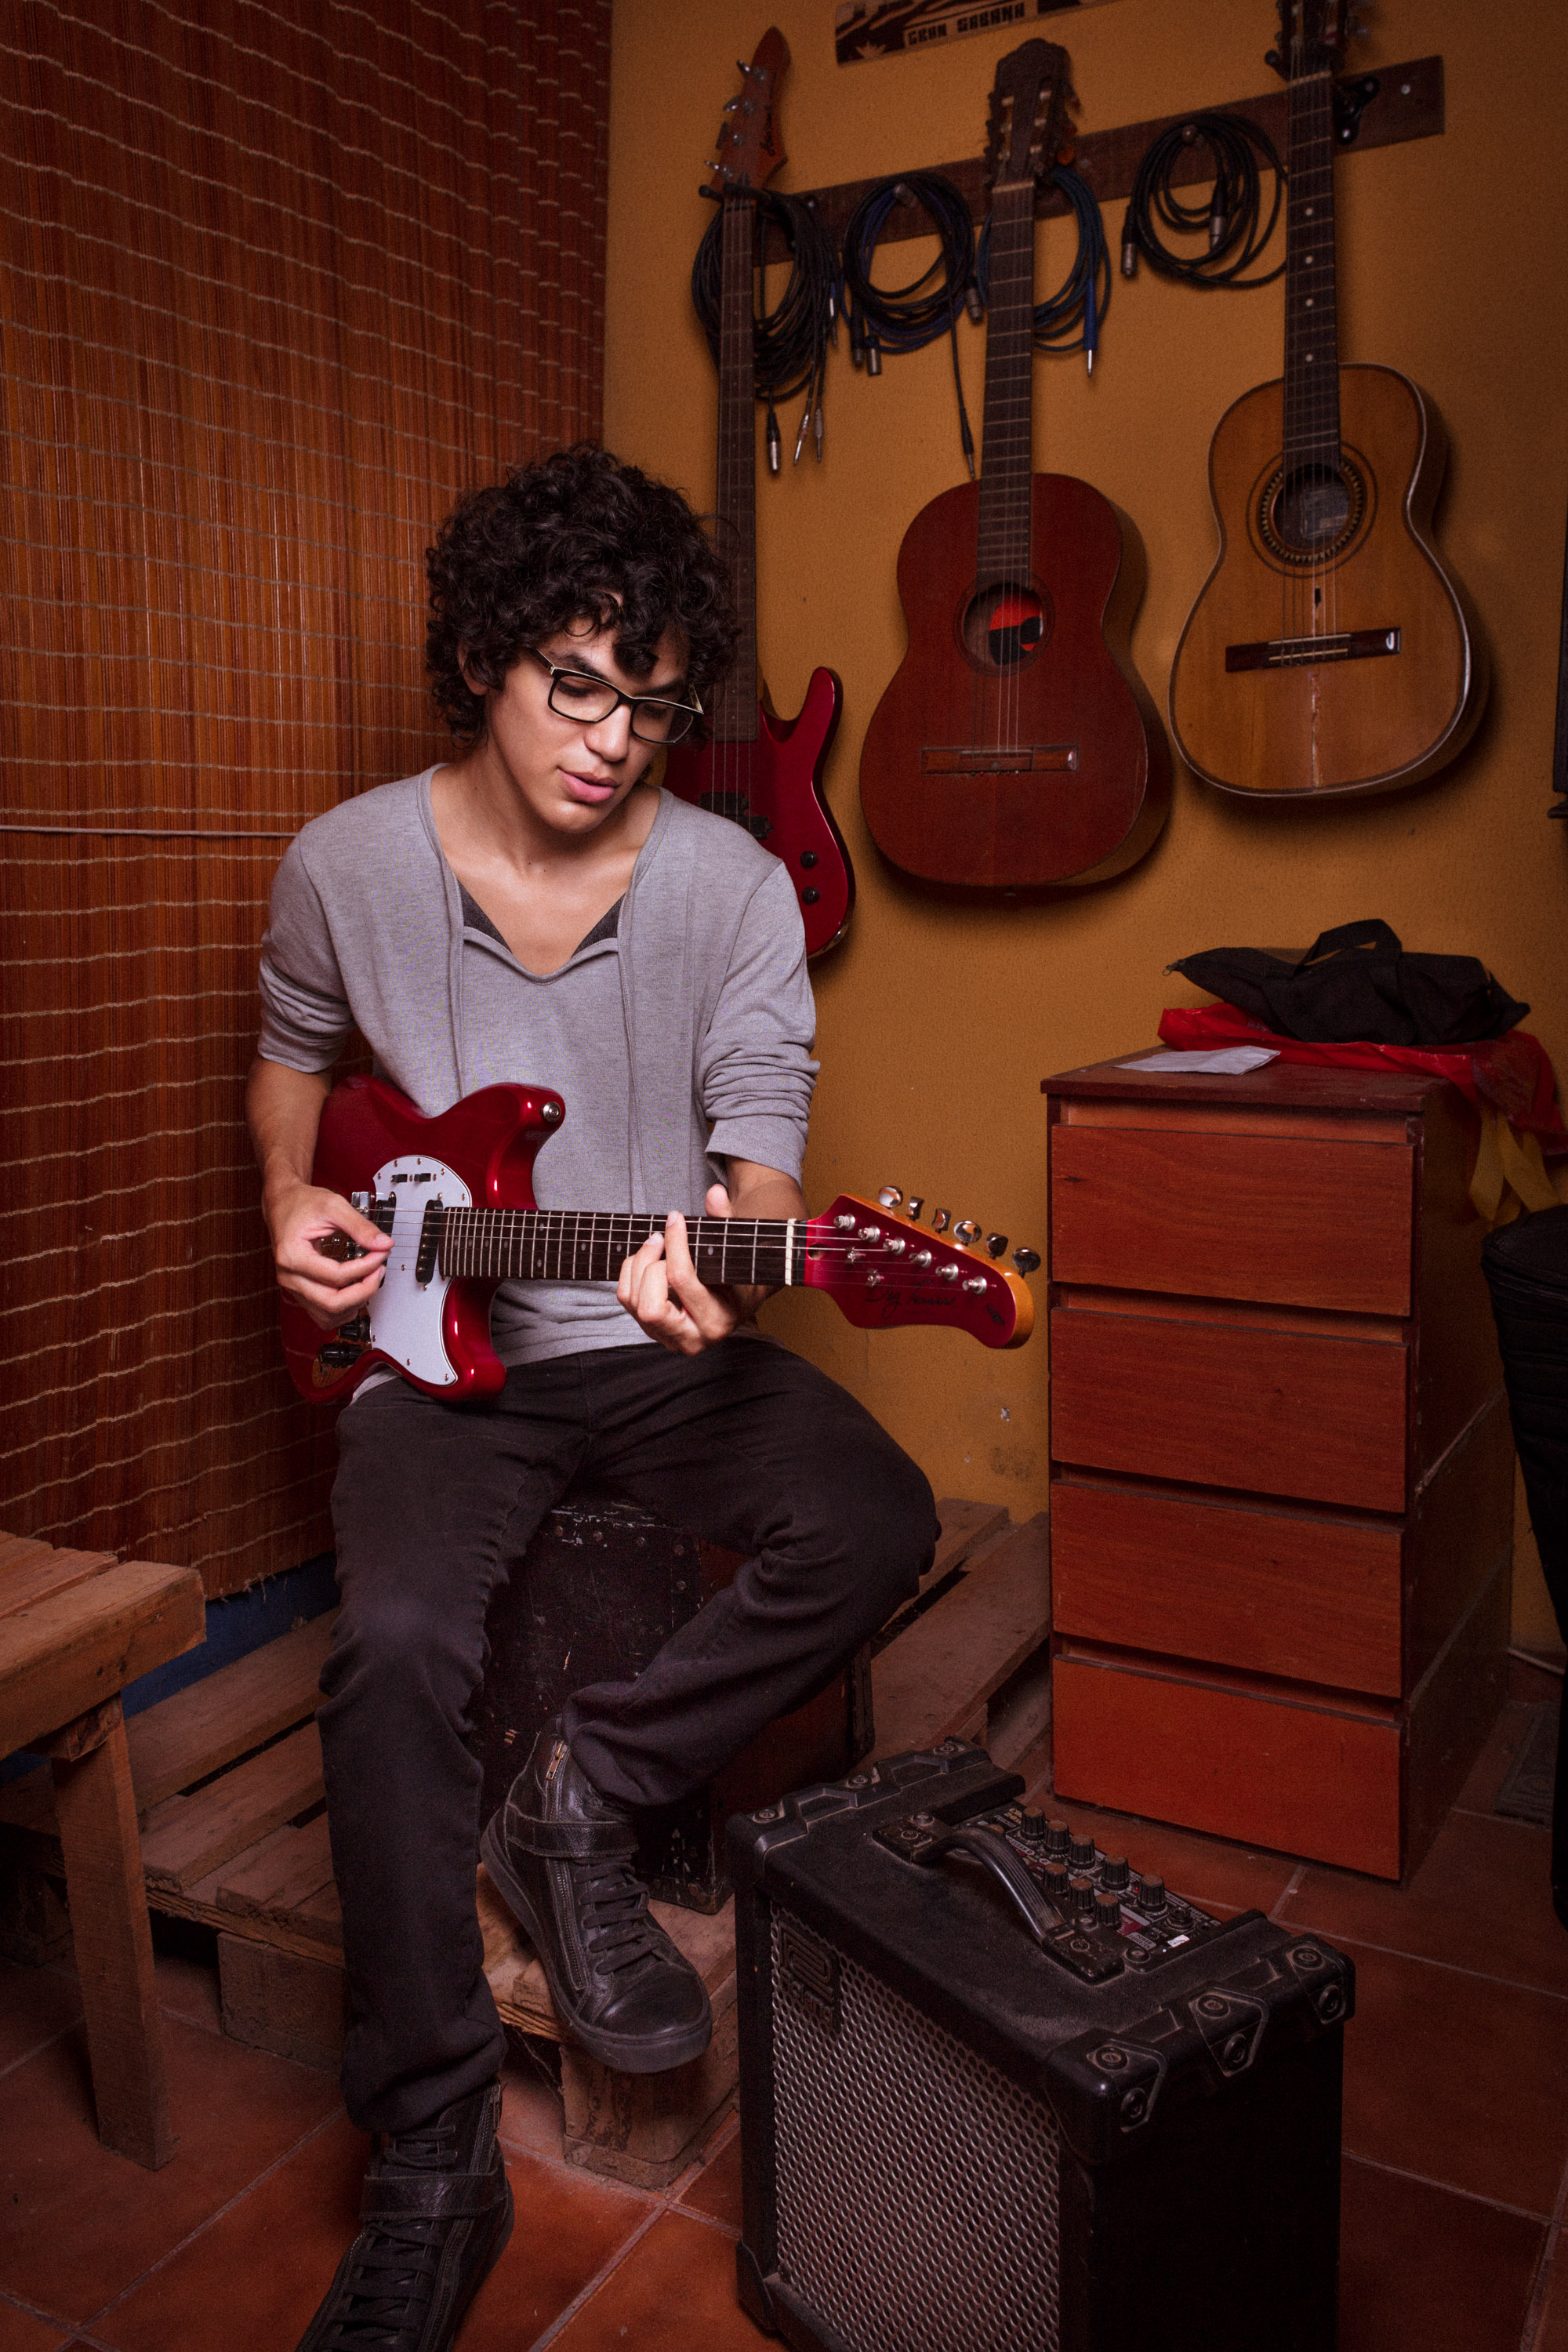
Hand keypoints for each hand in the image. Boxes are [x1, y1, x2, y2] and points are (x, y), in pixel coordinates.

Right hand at [264, 1177, 391, 1331]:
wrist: (283, 1204)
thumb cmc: (302, 1203)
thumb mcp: (334, 1206)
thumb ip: (360, 1226)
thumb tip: (384, 1244)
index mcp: (293, 1255)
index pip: (337, 1276)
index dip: (365, 1268)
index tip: (380, 1254)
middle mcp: (289, 1276)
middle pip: (332, 1303)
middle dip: (364, 1290)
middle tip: (378, 1270)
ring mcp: (292, 1287)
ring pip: (327, 1315)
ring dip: (355, 1304)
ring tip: (369, 1281)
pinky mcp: (299, 1292)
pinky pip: (322, 1314)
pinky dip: (343, 1309)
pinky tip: (355, 1292)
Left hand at [616, 1182, 751, 1355]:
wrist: (735, 1305)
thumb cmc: (737, 1276)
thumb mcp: (736, 1251)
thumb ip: (727, 1221)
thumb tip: (714, 1193)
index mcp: (716, 1321)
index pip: (681, 1281)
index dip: (675, 1244)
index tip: (676, 1219)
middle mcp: (691, 1339)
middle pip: (650, 1307)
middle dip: (649, 1265)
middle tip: (659, 1238)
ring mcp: (668, 1339)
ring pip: (634, 1303)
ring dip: (638, 1265)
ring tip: (656, 1243)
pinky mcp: (651, 1331)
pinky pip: (626, 1300)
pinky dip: (630, 1273)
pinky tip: (648, 1258)